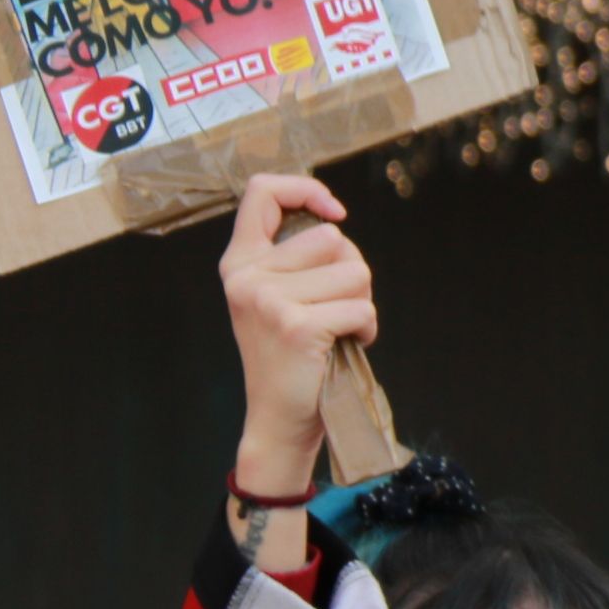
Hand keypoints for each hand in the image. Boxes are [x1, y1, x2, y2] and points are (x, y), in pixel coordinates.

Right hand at [221, 172, 375, 498]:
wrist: (279, 419)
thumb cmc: (293, 355)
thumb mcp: (279, 295)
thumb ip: (296, 257)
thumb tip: (334, 219)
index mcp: (240, 262)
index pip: (262, 192)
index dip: (306, 189)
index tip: (335, 212)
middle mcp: (246, 275)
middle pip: (334, 238)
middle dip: (351, 272)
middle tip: (332, 309)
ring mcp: (268, 300)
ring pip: (356, 271)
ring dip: (361, 302)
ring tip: (337, 328)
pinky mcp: (296, 325)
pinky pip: (362, 309)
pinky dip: (367, 329)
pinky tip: (347, 346)